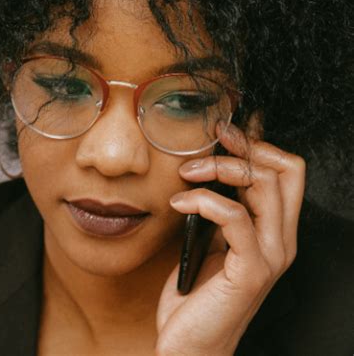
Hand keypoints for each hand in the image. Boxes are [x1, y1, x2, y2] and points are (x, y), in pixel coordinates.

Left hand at [155, 123, 305, 355]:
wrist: (192, 344)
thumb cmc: (198, 289)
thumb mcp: (211, 238)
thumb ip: (220, 208)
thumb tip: (209, 167)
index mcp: (274, 229)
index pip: (287, 170)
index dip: (259, 144)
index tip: (224, 133)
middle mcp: (281, 240)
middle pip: (283, 169)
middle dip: (244, 146)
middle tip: (211, 140)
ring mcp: (270, 256)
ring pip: (263, 185)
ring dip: (220, 168)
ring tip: (187, 173)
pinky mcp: (251, 270)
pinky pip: (234, 216)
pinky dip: (203, 200)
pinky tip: (178, 203)